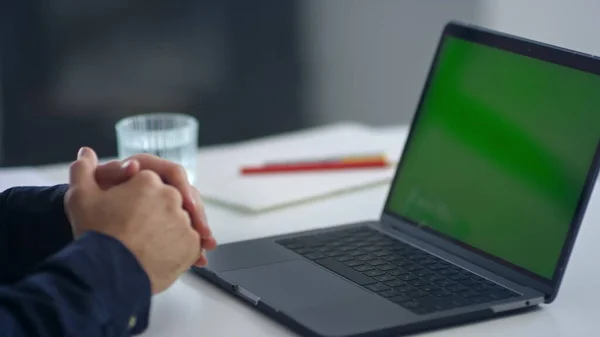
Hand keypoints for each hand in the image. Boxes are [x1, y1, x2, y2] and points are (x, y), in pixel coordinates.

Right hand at [64, 147, 200, 293]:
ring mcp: (185, 219)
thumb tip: (86, 152)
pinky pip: (191, 242)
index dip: (139, 197)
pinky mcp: (192, 243)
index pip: (149, 183)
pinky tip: (164, 256)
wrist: (107, 272)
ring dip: (170, 230)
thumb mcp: (80, 197)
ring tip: (151, 247)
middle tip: (143, 232)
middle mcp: (171, 195)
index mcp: (148, 179)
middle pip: (167, 201)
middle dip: (158, 213)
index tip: (130, 211)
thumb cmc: (94, 233)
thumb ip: (83, 171)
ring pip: (181, 221)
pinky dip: (181, 248)